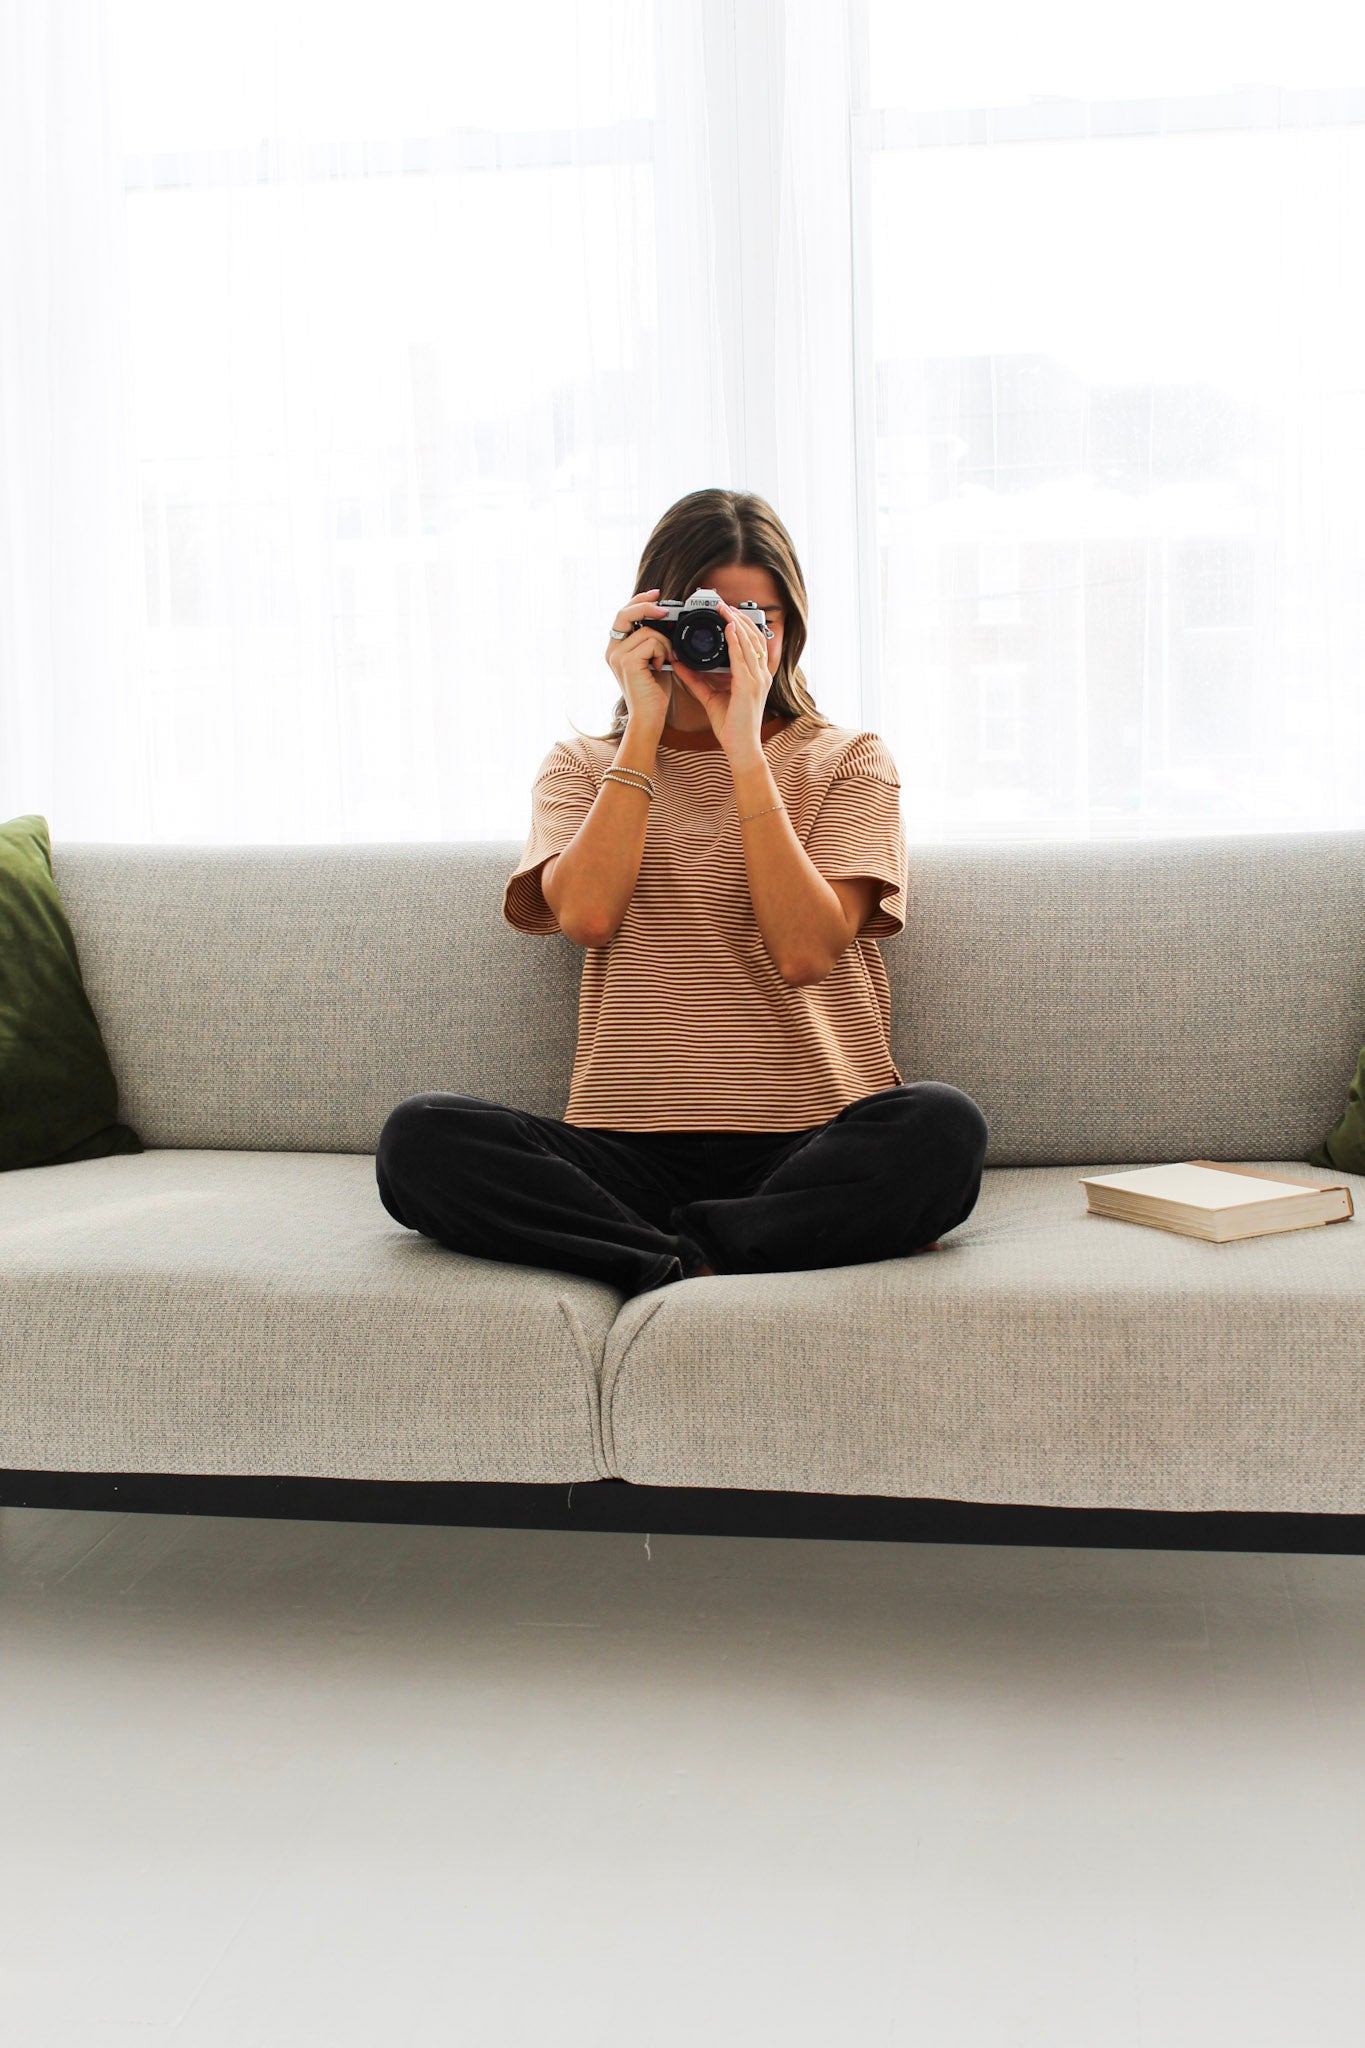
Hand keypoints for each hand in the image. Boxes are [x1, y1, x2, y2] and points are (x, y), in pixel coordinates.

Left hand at [673, 602, 769, 754]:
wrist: (741, 748)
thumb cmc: (731, 726)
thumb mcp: (710, 696)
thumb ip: (695, 679)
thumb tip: (678, 664)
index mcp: (755, 675)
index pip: (752, 642)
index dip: (741, 624)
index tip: (726, 612)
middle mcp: (760, 674)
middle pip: (754, 636)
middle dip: (738, 617)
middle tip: (723, 604)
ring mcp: (758, 679)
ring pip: (750, 642)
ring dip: (737, 622)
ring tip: (724, 609)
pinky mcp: (750, 686)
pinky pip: (743, 657)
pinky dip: (736, 640)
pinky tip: (728, 627)